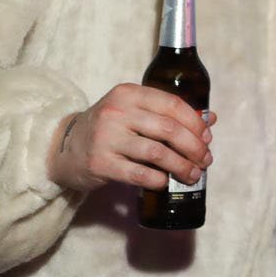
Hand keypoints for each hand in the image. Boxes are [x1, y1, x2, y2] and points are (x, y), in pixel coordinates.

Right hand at [48, 84, 215, 192]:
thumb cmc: (109, 129)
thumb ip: (168, 114)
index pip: (173, 104)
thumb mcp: (134, 112)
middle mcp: (117, 111)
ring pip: (158, 153)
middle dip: (194, 148)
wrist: (64, 147)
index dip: (196, 123)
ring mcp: (106, 137)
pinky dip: (158, 180)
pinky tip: (166, 182)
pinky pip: (139, 174)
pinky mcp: (100, 162)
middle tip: (205, 160)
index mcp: (129, 93)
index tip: (207, 138)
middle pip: (170, 130)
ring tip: (192, 174)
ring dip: (182, 166)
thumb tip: (211, 120)